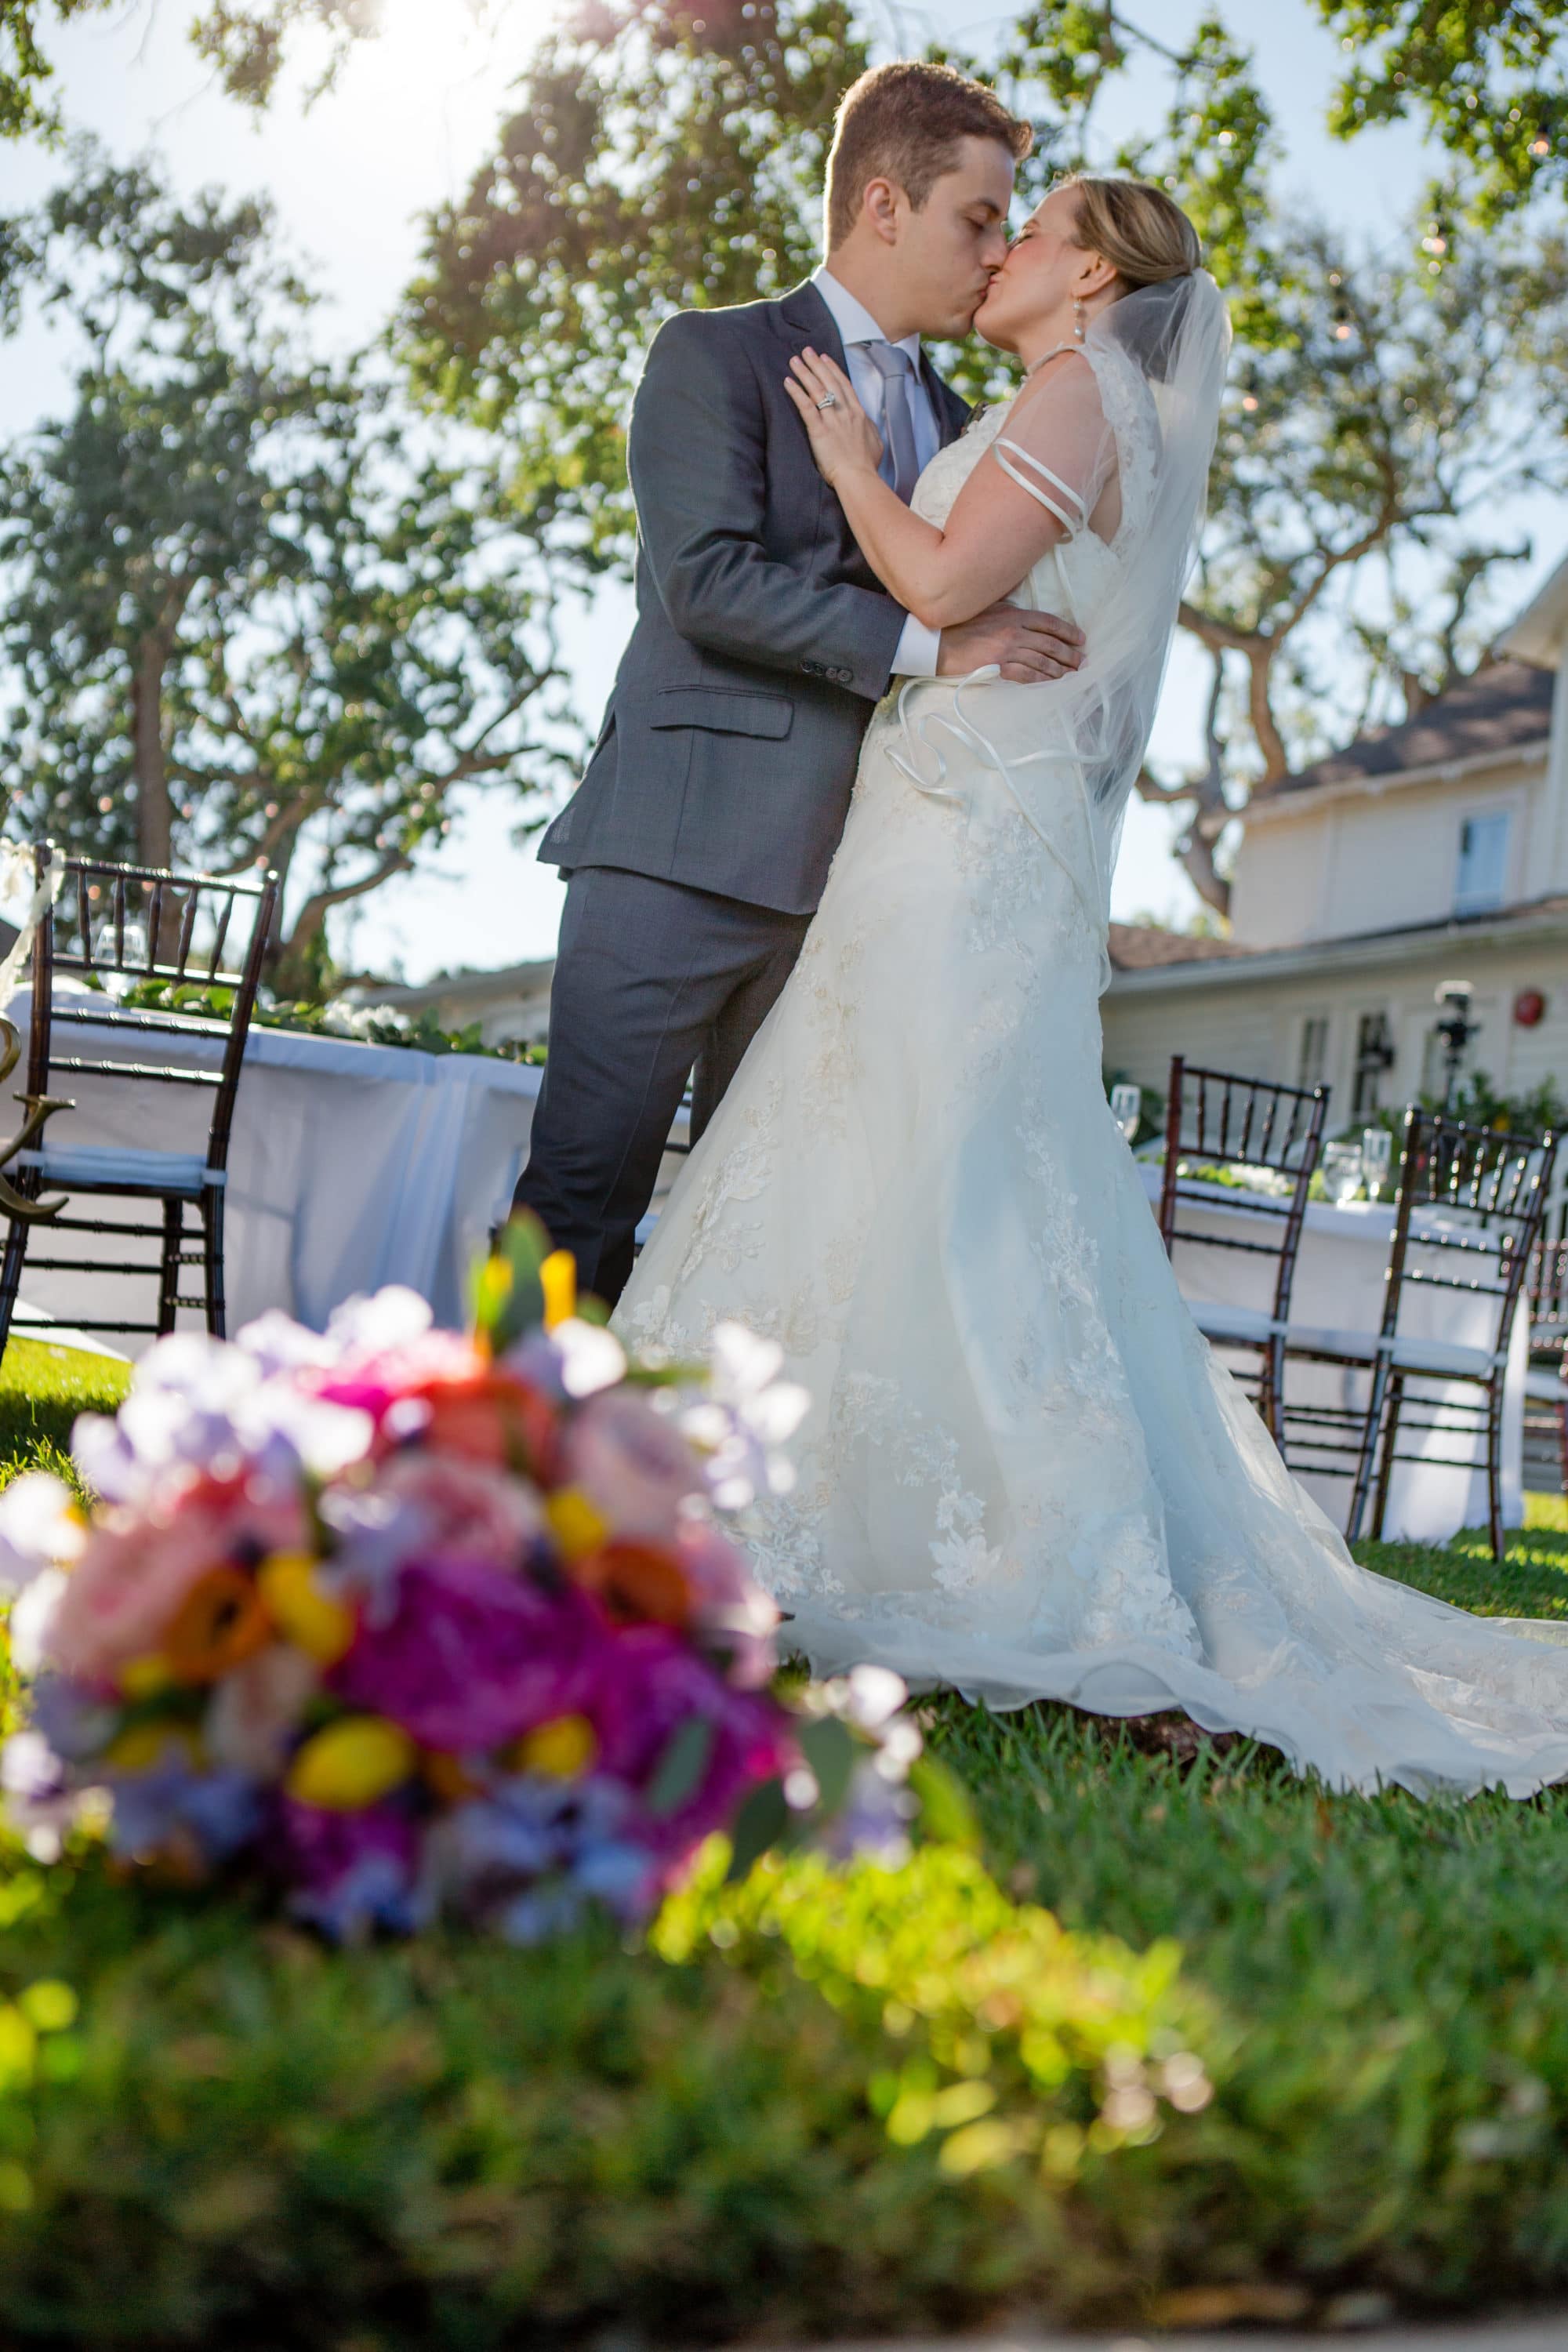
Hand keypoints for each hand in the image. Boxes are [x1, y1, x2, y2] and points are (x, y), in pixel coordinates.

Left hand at [782, 348, 882, 486]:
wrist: (859, 478)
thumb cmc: (867, 466)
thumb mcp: (875, 443)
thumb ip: (869, 429)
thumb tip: (867, 423)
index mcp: (859, 414)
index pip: (844, 385)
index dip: (833, 370)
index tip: (825, 358)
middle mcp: (845, 412)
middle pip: (829, 382)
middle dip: (817, 364)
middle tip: (806, 351)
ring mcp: (832, 420)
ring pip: (817, 390)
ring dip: (805, 373)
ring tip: (794, 360)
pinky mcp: (819, 431)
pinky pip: (806, 407)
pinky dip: (796, 393)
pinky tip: (788, 382)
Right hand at [936, 601, 1085, 684]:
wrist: (937, 641)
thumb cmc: (960, 623)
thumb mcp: (987, 604)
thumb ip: (1007, 601)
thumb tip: (1019, 589)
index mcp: (1014, 614)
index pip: (1049, 622)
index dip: (1068, 631)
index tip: (1081, 639)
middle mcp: (1015, 631)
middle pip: (1050, 643)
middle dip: (1069, 654)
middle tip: (1082, 662)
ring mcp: (1007, 650)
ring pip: (1042, 661)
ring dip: (1060, 670)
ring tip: (1072, 676)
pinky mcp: (998, 667)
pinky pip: (1027, 675)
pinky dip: (1042, 680)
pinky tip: (1052, 684)